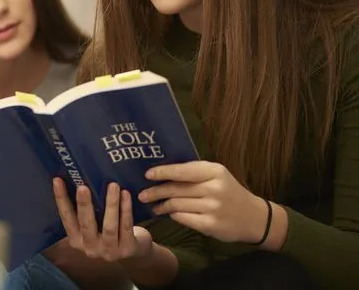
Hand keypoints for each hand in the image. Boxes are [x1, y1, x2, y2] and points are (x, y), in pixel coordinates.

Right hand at [53, 178, 152, 262]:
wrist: (130, 250)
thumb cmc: (106, 230)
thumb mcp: (92, 224)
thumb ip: (84, 210)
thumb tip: (76, 179)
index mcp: (76, 239)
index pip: (66, 218)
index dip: (61, 199)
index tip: (57, 180)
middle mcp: (90, 248)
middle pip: (85, 224)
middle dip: (84, 204)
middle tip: (82, 187)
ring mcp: (109, 251)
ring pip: (109, 227)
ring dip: (111, 204)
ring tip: (113, 185)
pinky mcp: (127, 249)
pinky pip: (126, 226)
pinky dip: (126, 210)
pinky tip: (125, 194)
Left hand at [139, 161, 268, 243]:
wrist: (253, 217)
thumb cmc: (229, 192)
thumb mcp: (216, 176)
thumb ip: (193, 173)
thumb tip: (161, 172)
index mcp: (214, 171)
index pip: (182, 171)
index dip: (162, 172)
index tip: (147, 175)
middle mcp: (214, 188)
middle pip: (176, 189)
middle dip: (156, 192)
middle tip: (143, 195)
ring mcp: (212, 208)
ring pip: (176, 204)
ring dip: (162, 205)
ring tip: (154, 206)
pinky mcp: (210, 225)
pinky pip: (182, 218)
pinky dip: (173, 215)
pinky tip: (170, 214)